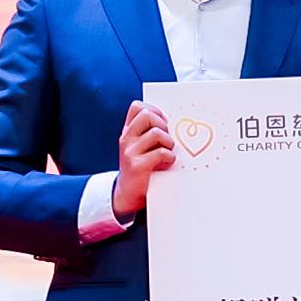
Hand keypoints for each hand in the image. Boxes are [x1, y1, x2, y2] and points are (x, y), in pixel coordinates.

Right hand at [112, 100, 177, 220]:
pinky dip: (170, 157)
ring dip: (169, 142)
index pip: (137, 107)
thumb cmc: (142, 167)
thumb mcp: (140, 146)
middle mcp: (126, 139)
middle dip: (162, 124)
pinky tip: (167, 162)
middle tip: (166, 139)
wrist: (128, 193)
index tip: (163, 123)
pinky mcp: (137, 166)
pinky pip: (161, 152)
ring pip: (156, 133)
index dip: (154, 111)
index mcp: (128, 131)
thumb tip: (174, 121)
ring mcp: (130, 152)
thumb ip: (149, 132)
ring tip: (168, 151)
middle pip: (147, 115)